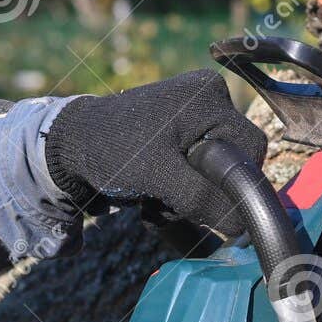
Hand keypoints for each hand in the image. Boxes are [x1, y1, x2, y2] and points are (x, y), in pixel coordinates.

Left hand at [43, 70, 267, 234]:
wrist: (70, 144)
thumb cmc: (111, 152)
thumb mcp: (160, 178)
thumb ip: (204, 199)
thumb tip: (244, 226)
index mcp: (209, 96)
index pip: (252, 149)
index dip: (235, 184)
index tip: (201, 201)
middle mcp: (209, 95)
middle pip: (234, 160)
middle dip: (206, 189)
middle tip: (170, 199)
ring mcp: (195, 106)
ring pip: (216, 167)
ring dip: (190, 191)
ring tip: (156, 195)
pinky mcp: (182, 122)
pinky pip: (199, 162)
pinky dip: (181, 182)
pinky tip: (154, 187)